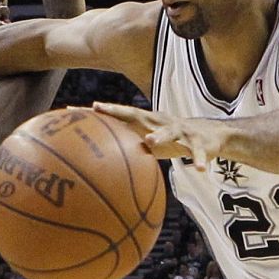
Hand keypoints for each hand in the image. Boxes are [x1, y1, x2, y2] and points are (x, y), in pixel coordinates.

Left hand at [93, 102, 226, 170]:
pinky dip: (198, 160)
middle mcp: (158, 121)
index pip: (115, 116)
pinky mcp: (198, 142)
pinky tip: (201, 171)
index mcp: (145, 123)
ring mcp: (180, 129)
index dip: (93, 114)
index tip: (68, 113)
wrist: (209, 135)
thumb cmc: (172, 142)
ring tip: (151, 141)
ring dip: (160, 135)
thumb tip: (101, 170)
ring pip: (169, 131)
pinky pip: (197, 152)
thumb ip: (128, 151)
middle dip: (116, 110)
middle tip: (97, 108)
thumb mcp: (148, 145)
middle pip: (135, 113)